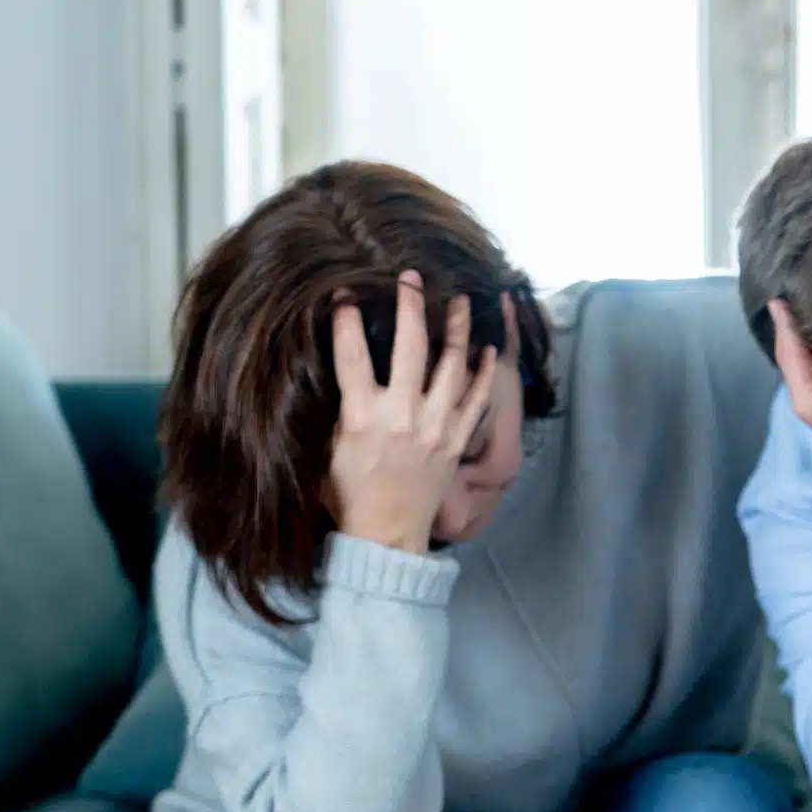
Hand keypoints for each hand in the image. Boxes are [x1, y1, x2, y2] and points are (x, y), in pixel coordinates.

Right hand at [328, 271, 496, 553]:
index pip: (351, 355)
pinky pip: (476, 398)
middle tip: (412, 277)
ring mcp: (436, 426)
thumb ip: (334, 409)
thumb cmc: (348, 494)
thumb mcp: (324, 450)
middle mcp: (402, 416)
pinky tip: (487, 348)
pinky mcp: (457, 440)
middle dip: (411, 306)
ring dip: (457, 329)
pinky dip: (483, 372)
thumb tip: (328, 371)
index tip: (345, 291)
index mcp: (362, 416)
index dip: (346, 320)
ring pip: (452, 366)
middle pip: (410, 347)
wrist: (387, 534)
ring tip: (462, 299)